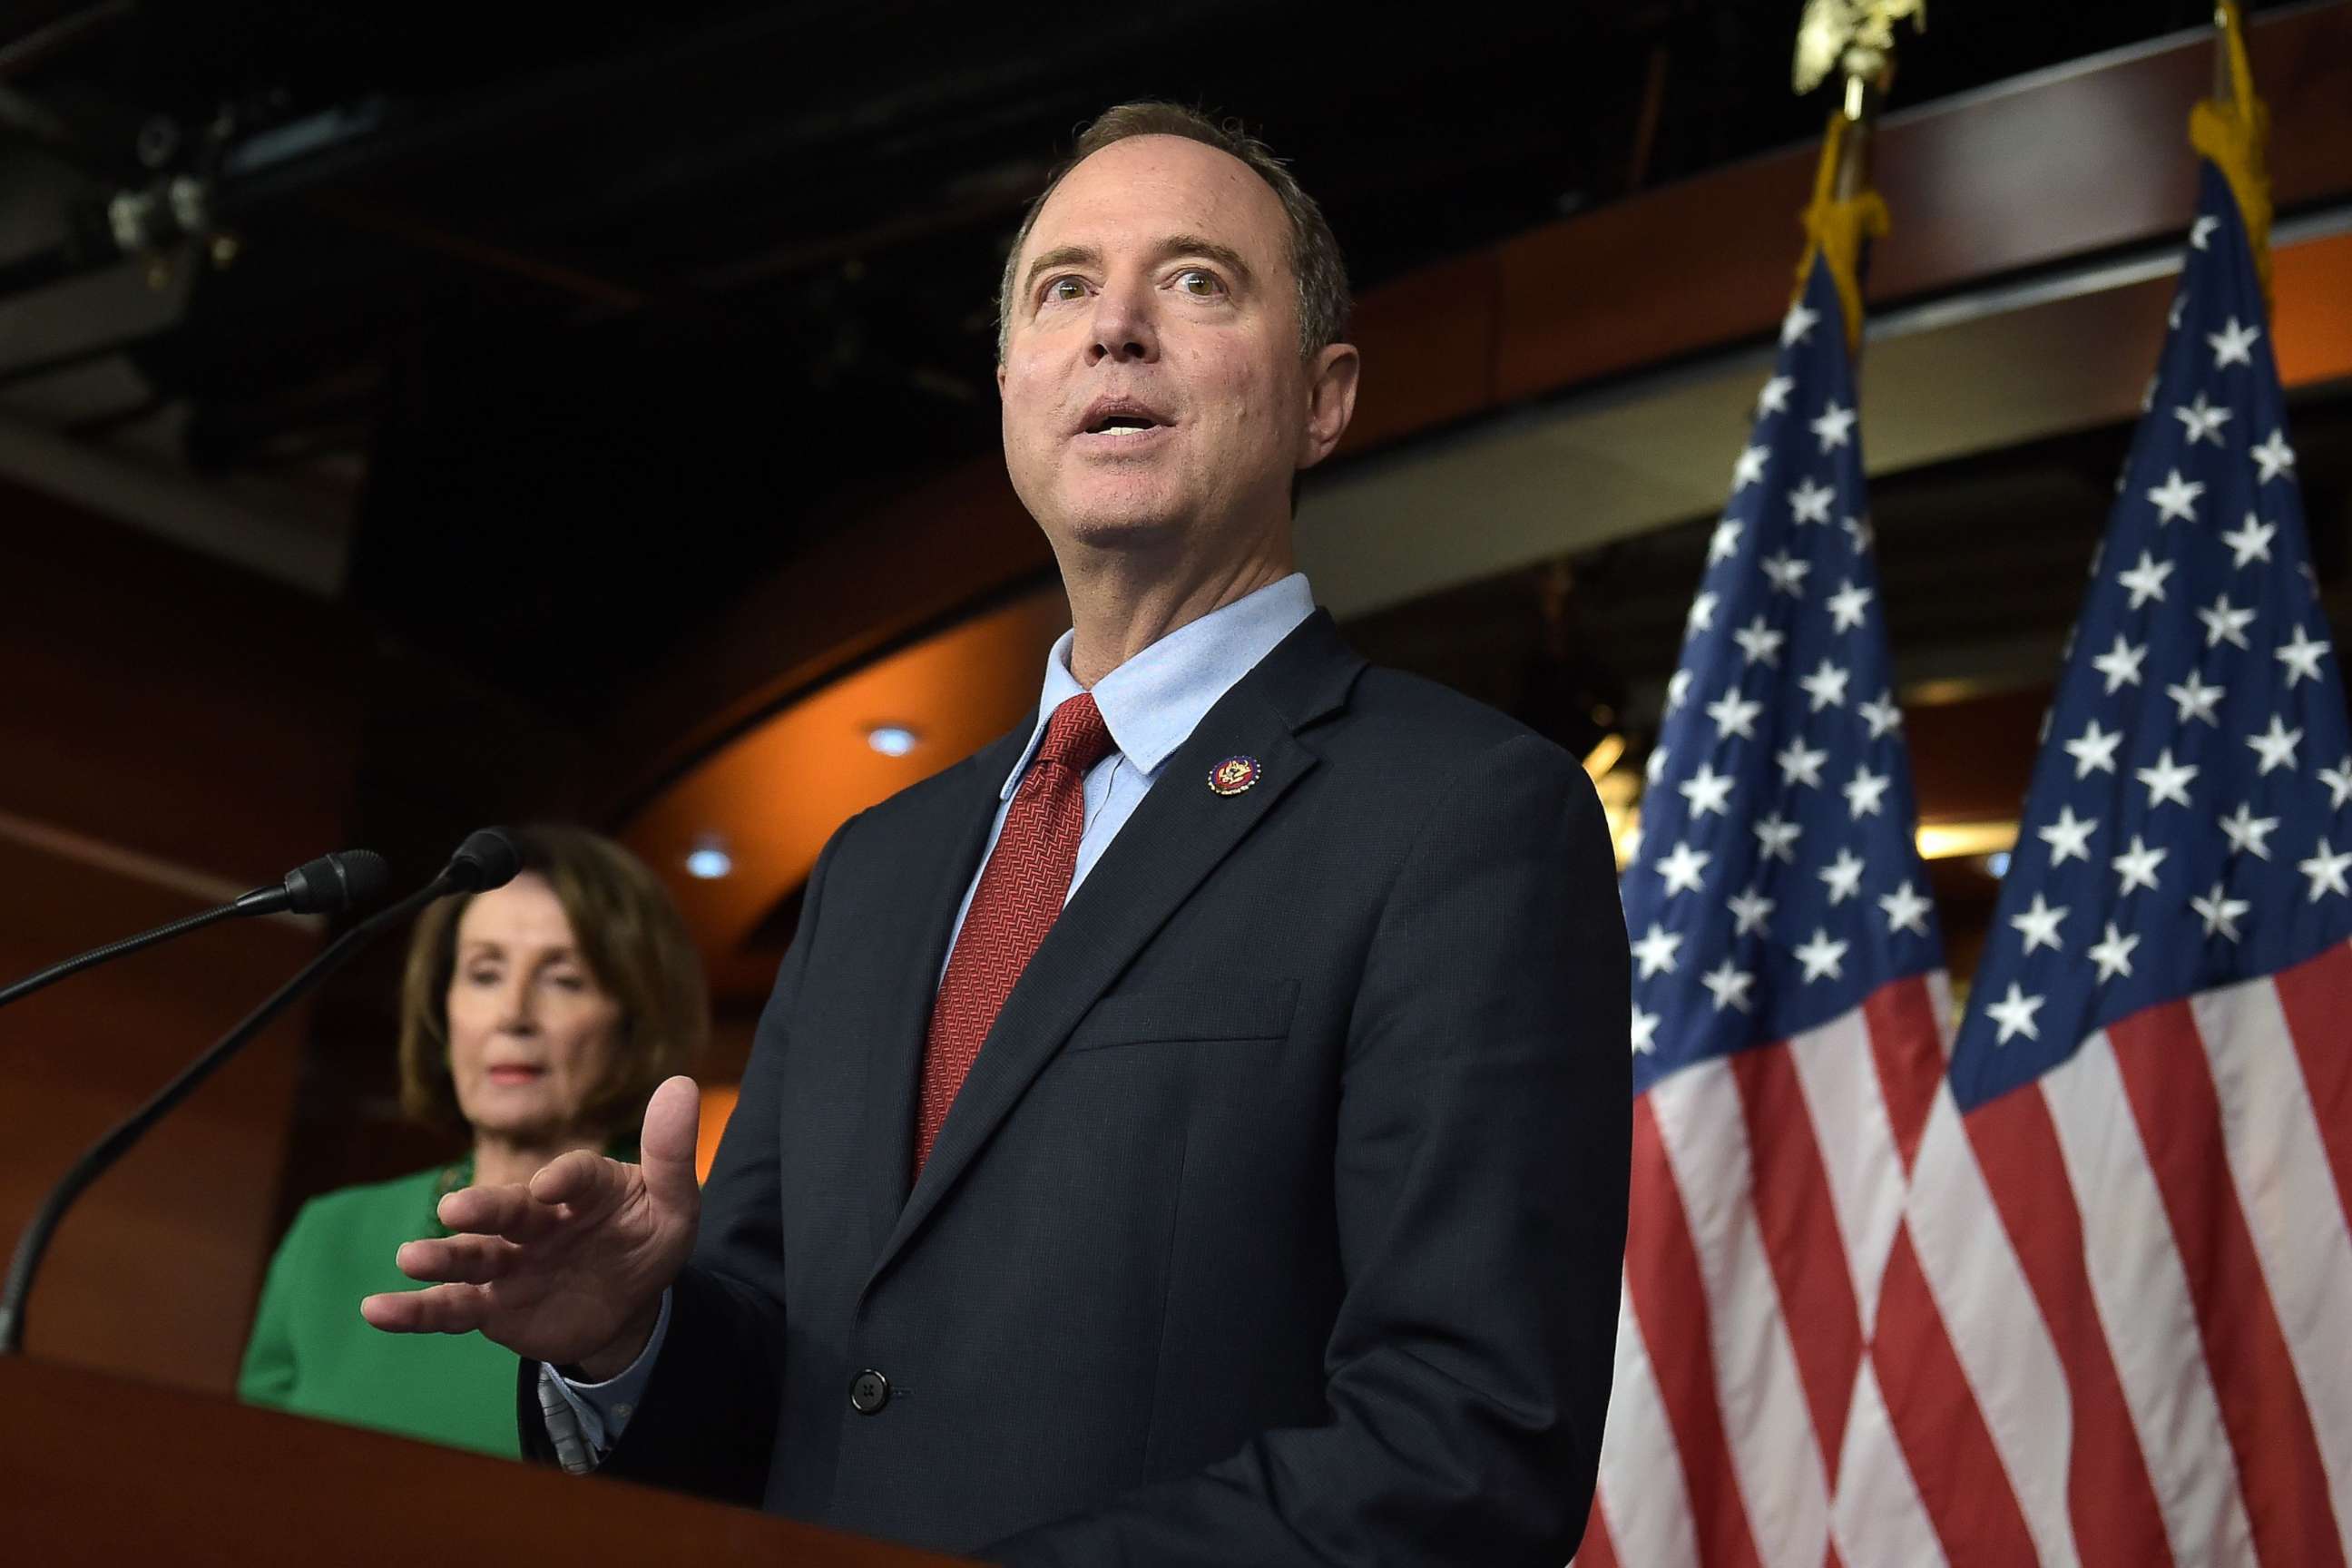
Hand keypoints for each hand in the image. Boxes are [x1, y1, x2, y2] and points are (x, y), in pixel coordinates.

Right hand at [361, 1075, 700, 1376]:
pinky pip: (451, 1307)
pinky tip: (377, 1310)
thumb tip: (683, 1084)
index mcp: (583, 1187)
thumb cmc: (646, 1241)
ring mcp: (511, 1261)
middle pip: (509, 1211)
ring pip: (471, 1257)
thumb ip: (672, 1154)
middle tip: (457, 1209)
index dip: (565, 1177)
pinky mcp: (493, 1304)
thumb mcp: (673, 1206)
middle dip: (484, 1209)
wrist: (627, 1303)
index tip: (552, 1186)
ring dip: (441, 1256)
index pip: (575, 1174)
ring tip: (411, 1257)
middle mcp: (537, 1217)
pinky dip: (415, 1310)